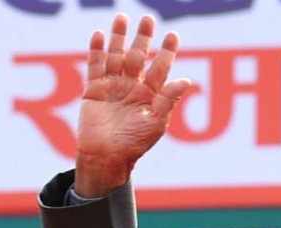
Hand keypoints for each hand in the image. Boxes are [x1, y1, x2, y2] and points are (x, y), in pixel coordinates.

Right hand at [74, 14, 190, 197]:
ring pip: (116, 56)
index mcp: (150, 94)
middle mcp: (132, 86)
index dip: (166, 51)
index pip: (160, 67)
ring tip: (122, 18)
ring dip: (118, 37)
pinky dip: (96, 51)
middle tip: (148, 19)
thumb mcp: (156, 123)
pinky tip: (98, 35)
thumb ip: (168, 100)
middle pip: (138, 56)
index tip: (173, 35)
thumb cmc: (134, 144)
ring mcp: (112, 86)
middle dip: (143, 38)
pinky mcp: (94, 89)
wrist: (107, 157)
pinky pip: (95, 66)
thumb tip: (187, 80)